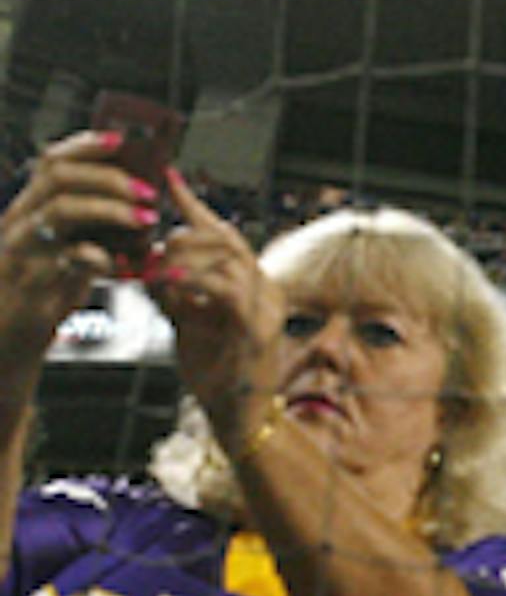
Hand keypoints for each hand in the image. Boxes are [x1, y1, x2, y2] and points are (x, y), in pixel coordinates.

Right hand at [0, 131, 148, 367]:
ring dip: (109, 209)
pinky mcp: (32, 280)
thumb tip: (137, 204)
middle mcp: (22, 221)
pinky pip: (67, 258)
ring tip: (144, 220)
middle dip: (108, 178)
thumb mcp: (65, 250)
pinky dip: (101, 258)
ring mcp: (23, 249)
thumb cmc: (43, 291)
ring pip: (61, 210)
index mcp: (31, 209)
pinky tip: (122, 266)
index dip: (86, 146)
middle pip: (59, 177)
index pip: (52, 162)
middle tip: (148, 192)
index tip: (122, 141)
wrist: (8, 338)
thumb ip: (91, 228)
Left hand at [145, 170, 286, 438]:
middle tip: (153, 251)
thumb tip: (147, 258)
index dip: (195, 205)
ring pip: (227, 259)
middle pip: (226, 238)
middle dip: (182, 237)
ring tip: (159, 272)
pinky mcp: (260, 331)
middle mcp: (266, 289)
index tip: (169, 179)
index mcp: (252, 283)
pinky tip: (173, 285)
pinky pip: (228, 291)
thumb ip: (173, 288)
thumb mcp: (186, 319)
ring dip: (185, 259)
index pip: (224, 233)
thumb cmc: (215, 370)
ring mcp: (268, 309)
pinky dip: (196, 283)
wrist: (236, 416)